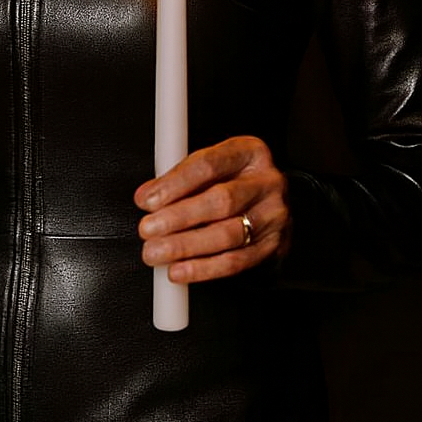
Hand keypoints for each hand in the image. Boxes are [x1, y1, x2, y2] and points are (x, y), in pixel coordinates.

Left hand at [134, 136, 290, 281]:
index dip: (175, 183)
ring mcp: (274, 215)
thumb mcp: (211, 168)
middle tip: (148, 229)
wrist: (268, 207)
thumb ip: (180, 178)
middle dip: (179, 217)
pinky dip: (203, 268)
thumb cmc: (233, 182)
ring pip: (227, 234)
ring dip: (185, 246)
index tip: (147, 200)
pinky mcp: (273, 247)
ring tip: (156, 251)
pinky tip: (179, 270)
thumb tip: (147, 196)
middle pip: (221, 200)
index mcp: (249, 152)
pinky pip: (235, 262)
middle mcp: (267, 182)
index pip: (209, 164)